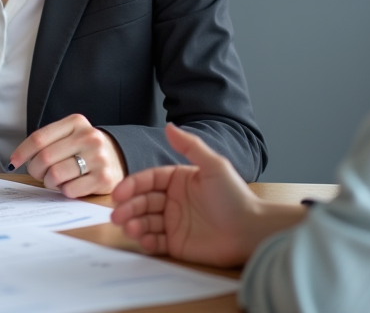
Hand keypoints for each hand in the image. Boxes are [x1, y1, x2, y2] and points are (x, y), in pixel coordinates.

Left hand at [9, 114, 124, 197]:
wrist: (118, 157)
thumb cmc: (84, 148)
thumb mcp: (69, 135)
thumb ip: (46, 141)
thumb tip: (14, 160)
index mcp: (76, 122)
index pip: (39, 138)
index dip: (22, 152)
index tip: (13, 162)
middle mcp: (89, 137)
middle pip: (45, 157)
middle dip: (36, 170)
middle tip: (39, 174)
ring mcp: (98, 157)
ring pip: (55, 175)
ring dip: (50, 182)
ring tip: (56, 180)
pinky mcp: (103, 178)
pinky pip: (69, 190)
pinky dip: (64, 191)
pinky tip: (71, 185)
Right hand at [110, 123, 297, 267]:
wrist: (251, 230)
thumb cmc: (235, 196)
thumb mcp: (213, 166)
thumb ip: (190, 146)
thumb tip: (168, 125)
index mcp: (178, 181)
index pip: (148, 180)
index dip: (132, 185)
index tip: (120, 192)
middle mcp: (172, 201)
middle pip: (142, 202)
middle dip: (128, 208)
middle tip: (117, 215)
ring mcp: (173, 223)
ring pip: (144, 222)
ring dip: (133, 224)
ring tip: (129, 228)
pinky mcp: (176, 244)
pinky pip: (155, 242)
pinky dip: (145, 241)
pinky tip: (143, 239)